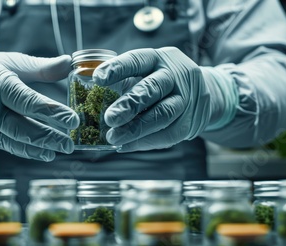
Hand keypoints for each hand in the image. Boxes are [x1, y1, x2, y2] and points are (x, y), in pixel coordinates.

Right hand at [0, 52, 78, 160]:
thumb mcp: (13, 61)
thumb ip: (41, 66)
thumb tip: (68, 63)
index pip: (26, 100)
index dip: (51, 112)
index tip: (73, 120)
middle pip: (18, 126)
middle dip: (46, 137)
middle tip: (70, 144)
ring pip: (11, 141)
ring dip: (38, 148)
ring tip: (60, 150)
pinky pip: (5, 146)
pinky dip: (26, 151)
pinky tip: (44, 152)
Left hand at [93, 47, 215, 151]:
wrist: (200, 94)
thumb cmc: (157, 82)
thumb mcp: (142, 73)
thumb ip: (120, 80)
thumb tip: (85, 92)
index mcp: (156, 59)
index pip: (137, 60)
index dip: (118, 68)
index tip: (98, 78)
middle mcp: (173, 76)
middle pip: (152, 89)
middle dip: (129, 104)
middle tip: (109, 118)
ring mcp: (184, 99)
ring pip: (162, 114)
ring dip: (136, 128)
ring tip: (114, 137)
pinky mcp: (188, 122)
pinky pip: (168, 134)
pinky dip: (145, 141)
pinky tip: (127, 145)